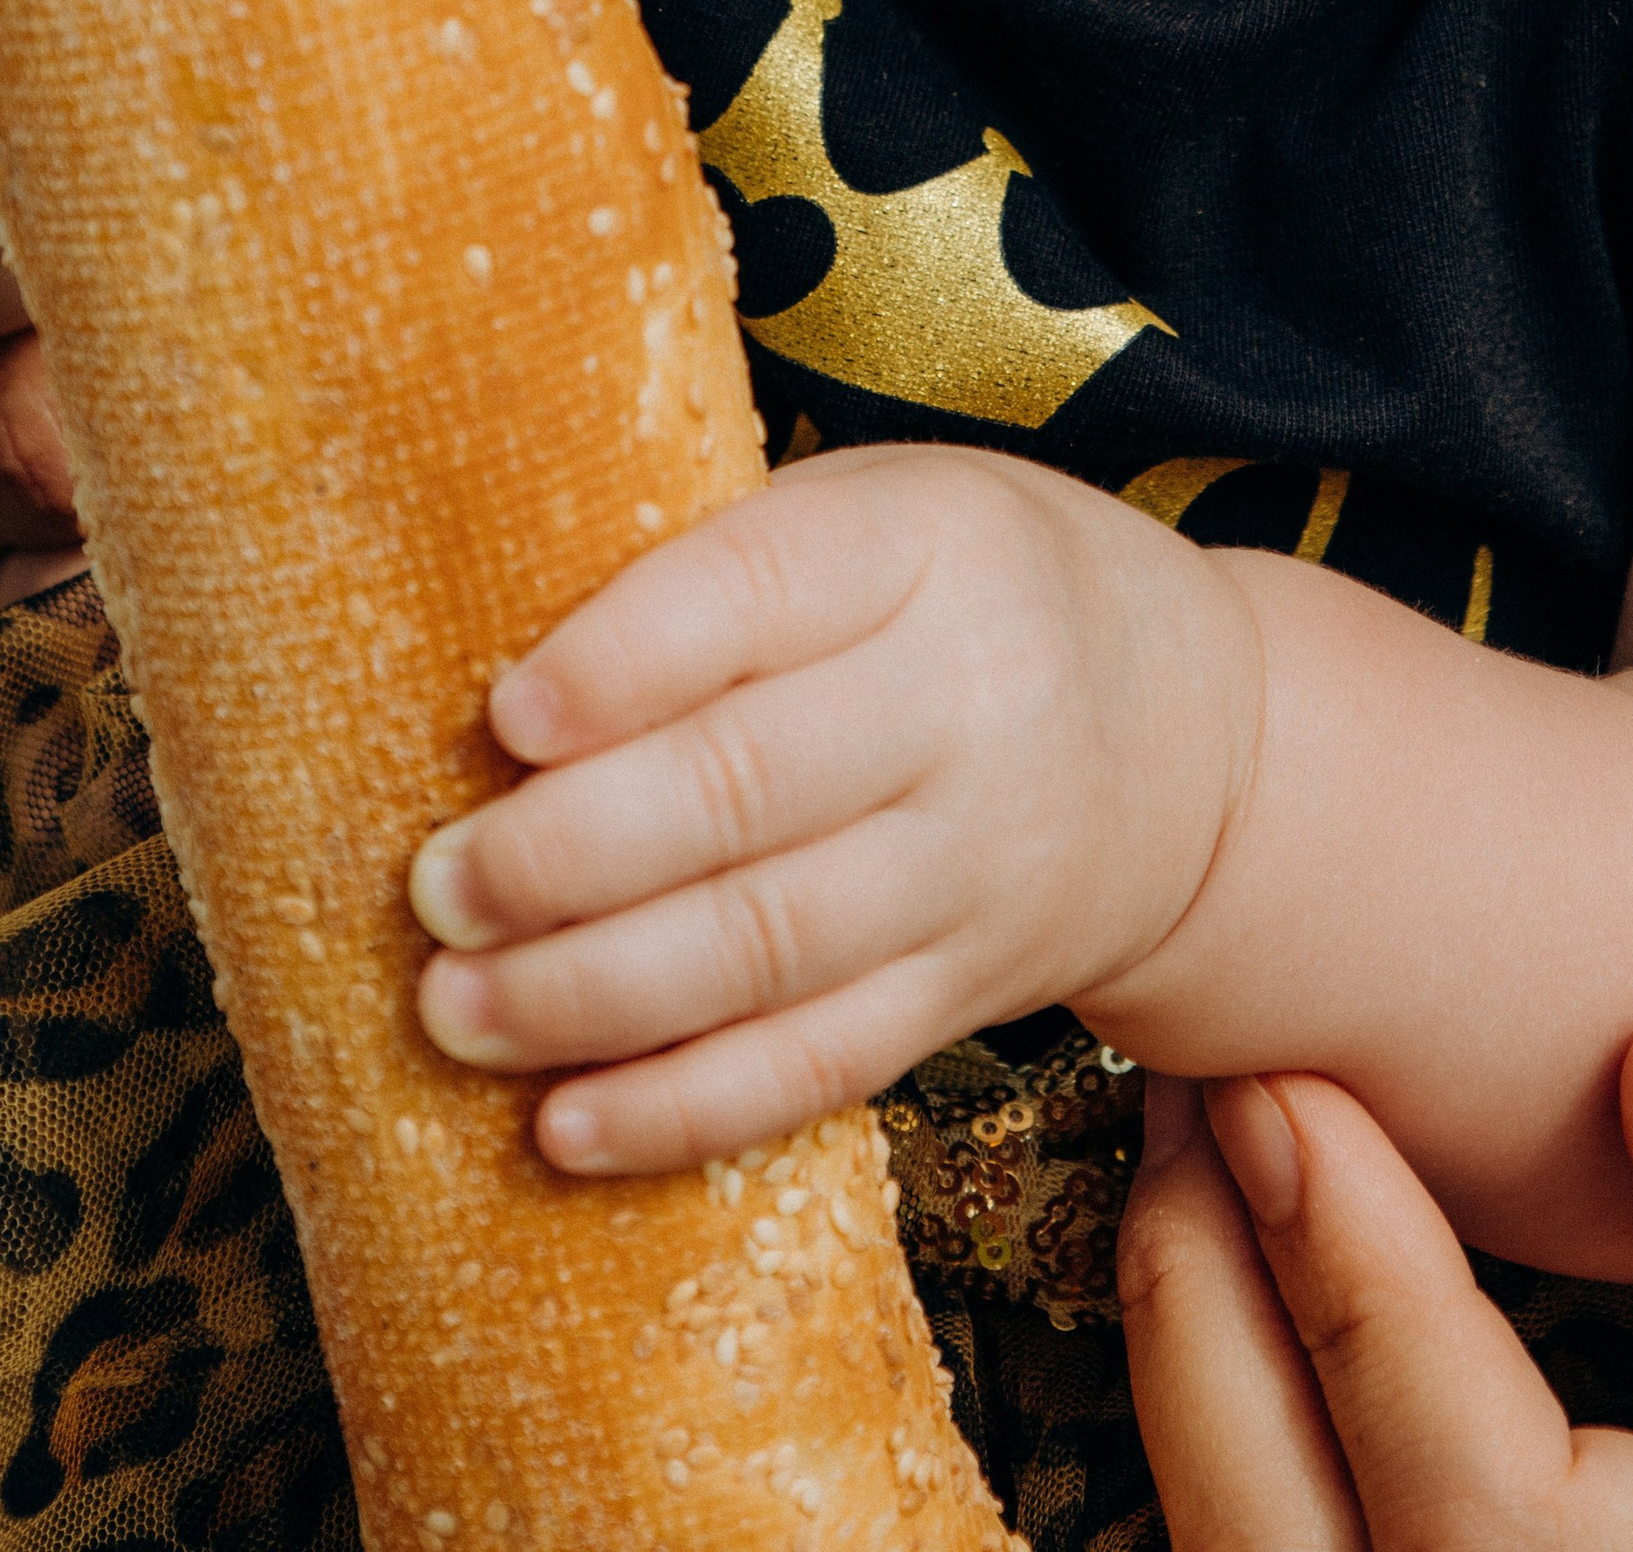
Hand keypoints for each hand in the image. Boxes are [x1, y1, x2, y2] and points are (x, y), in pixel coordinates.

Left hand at [406, 443, 1261, 1175]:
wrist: (1197, 733)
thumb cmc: (971, 590)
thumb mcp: (882, 508)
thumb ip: (724, 567)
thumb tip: (499, 680)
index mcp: (926, 546)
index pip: (761, 596)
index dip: (623, 662)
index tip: (502, 716)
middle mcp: (966, 704)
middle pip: (746, 789)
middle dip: (565, 854)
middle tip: (436, 885)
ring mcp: (976, 865)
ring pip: (766, 946)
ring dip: (589, 994)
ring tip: (455, 1005)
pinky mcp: (971, 992)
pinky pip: (819, 1067)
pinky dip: (685, 1109)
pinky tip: (567, 1124)